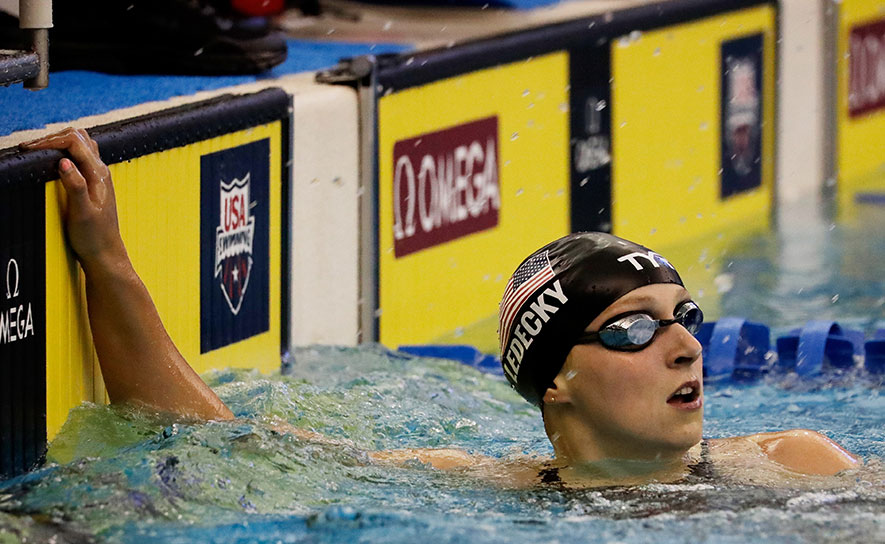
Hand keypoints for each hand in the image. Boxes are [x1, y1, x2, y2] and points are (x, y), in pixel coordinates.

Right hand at [21, 128, 126, 270]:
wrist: (105, 253)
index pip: (74, 142)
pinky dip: (63, 152)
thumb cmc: (94, 237)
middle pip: (78, 137)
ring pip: (80, 145)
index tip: (29, 150)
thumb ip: (74, 186)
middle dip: (53, 137)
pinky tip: (50, 161)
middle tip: (30, 148)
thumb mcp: (81, 213)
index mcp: (99, 174)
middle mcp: (100, 171)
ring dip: (59, 142)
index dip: (50, 141)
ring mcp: (97, 176)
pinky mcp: (91, 183)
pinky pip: (78, 157)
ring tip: (37, 151)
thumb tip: (63, 162)